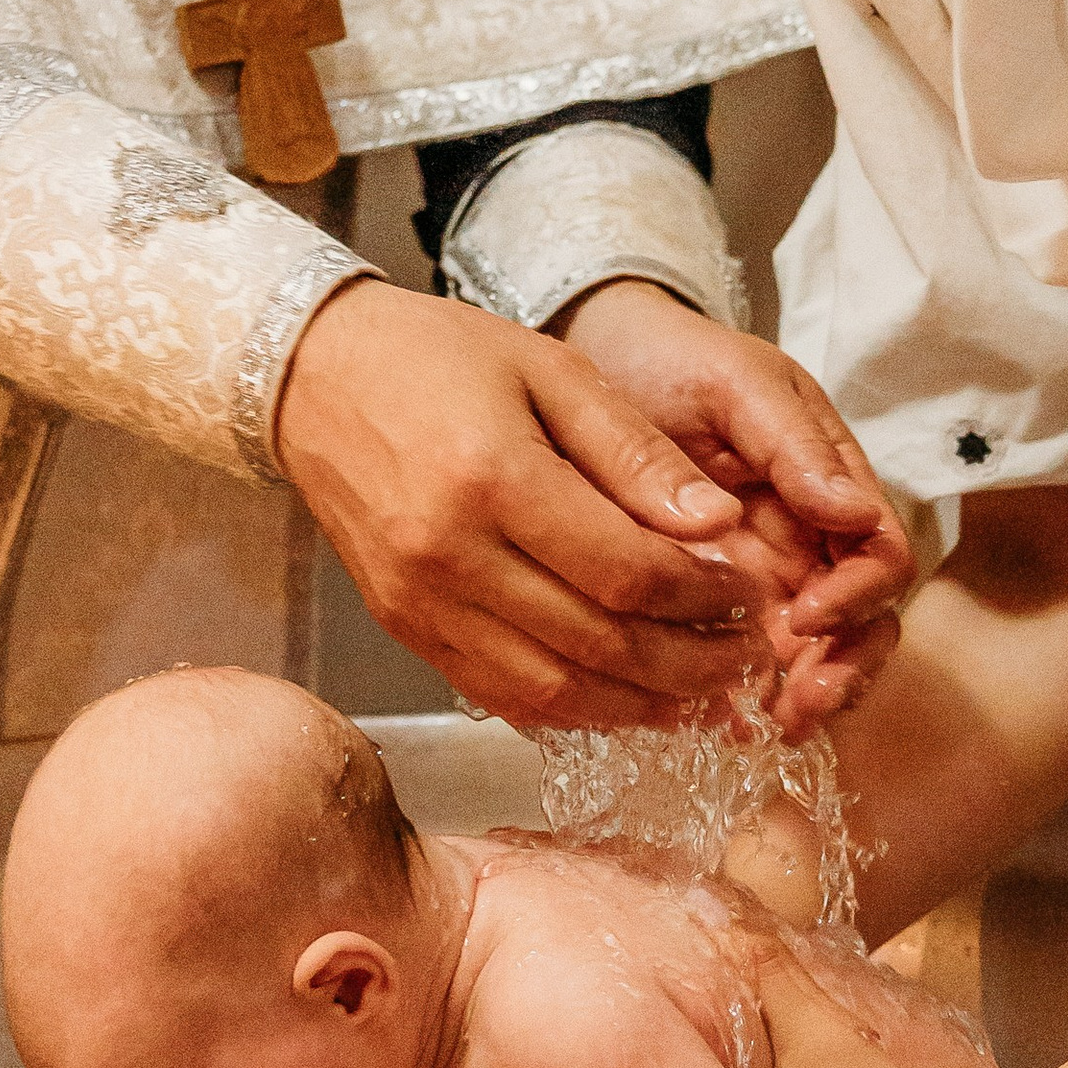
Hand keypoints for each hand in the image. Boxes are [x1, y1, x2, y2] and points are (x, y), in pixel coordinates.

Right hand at [273, 284, 768, 729]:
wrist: (317, 379)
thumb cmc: (440, 358)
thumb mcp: (553, 370)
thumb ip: (636, 453)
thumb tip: (718, 525)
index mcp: (493, 478)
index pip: (626, 570)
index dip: (704, 596)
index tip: (751, 593)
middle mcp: (449, 555)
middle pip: (597, 642)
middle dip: (689, 661)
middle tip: (746, 656)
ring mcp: (419, 603)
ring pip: (553, 689)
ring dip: (640, 703)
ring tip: (701, 690)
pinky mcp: (404, 630)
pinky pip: (503, 694)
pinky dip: (574, 709)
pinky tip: (625, 697)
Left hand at [555, 284, 909, 731]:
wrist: (591, 358)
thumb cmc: (671, 359)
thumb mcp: (736, 382)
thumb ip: (794, 444)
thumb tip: (852, 511)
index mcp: (828, 487)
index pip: (879, 557)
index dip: (860, 598)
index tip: (808, 616)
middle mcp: (806, 543)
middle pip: (860, 626)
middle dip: (842, 672)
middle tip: (800, 704)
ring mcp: (758, 580)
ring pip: (808, 659)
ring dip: (800, 699)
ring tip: (764, 726)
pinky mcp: (702, 608)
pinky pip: (736, 667)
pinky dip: (738, 701)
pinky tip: (717, 724)